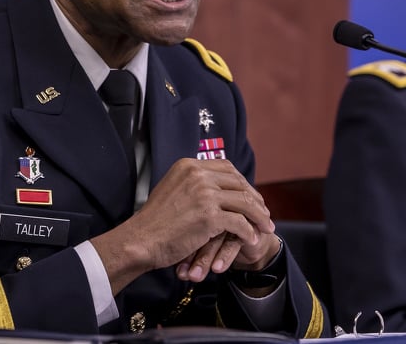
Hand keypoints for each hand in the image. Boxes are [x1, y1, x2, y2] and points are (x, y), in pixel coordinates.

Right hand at [91, 158, 274, 292]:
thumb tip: (213, 184)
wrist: (140, 240)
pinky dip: (249, 232)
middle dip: (255, 199)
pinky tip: (252, 239)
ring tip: (266, 227)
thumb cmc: (154, 221)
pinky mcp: (209, 217)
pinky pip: (240, 223)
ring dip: (259, 216)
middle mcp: (198, 175)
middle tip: (264, 212)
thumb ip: (192, 183)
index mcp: (189, 166)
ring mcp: (205, 195)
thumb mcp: (172, 188)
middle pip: (239, 183)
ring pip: (244, 202)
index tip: (250, 195)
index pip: (227, 168)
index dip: (242, 182)